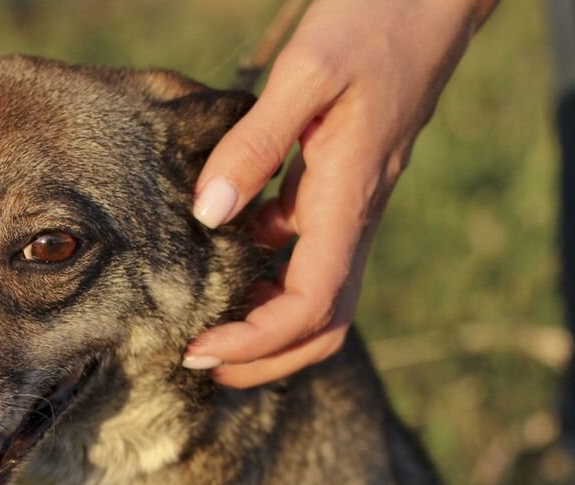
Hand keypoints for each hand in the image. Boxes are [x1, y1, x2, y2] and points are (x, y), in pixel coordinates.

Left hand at [183, 0, 496, 387]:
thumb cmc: (375, 21)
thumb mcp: (307, 71)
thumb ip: (255, 142)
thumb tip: (209, 212)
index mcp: (349, 198)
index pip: (311, 305)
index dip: (256, 342)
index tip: (199, 349)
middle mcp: (356, 214)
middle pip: (323, 323)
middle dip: (265, 358)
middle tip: (199, 360)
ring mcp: (353, 204)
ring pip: (319, 294)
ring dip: (267, 325)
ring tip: (206, 326)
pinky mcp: (342, 186)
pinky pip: (308, 252)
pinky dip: (267, 274)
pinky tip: (224, 254)